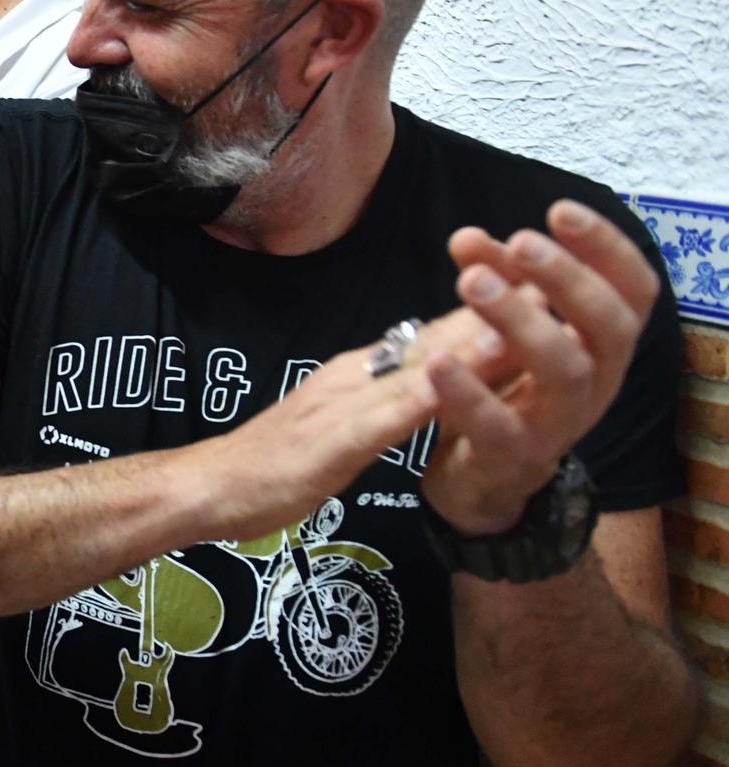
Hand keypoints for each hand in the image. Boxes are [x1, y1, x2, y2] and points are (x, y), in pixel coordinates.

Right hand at [198, 304, 518, 542]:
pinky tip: (449, 388)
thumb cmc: (271, 461)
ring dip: (468, 346)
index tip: (546, 283)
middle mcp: (355, 375)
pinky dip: (417, 401)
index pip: (437, 333)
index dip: (491, 305)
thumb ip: (380, 395)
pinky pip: (378, 420)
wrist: (208, 486)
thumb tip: (426, 372)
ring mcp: (340, 405)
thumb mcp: (340, 421)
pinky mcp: (327, 445)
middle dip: (497, 310)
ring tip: (522, 320)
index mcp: (361, 372)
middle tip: (558, 280)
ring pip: (413, 370)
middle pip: (436, 338)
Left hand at [420, 200, 660, 534]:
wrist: (482, 473)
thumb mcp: (502, 326)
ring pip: (563, 371)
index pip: (631, 288)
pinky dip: (468, 391)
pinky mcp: (515, 456)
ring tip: (471, 282)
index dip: (606, 248)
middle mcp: (598, 380)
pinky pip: (499, 425)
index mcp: (602, 343)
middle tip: (521, 241)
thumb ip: (491, 278)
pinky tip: (437, 359)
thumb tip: (468, 237)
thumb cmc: (504, 383)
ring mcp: (561, 422)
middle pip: (608, 325)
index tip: (560, 210)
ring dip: (520, 321)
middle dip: (567, 278)